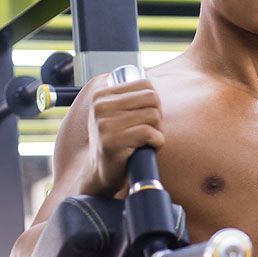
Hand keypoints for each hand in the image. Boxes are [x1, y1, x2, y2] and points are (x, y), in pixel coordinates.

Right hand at [81, 78, 164, 195]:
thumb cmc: (117, 141)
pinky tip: (147, 148)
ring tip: (146, 140)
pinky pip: (149, 132)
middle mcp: (100, 106)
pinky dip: (157, 141)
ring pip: (153, 114)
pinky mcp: (112, 142)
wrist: (101, 172)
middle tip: (149, 130)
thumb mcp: (117, 113)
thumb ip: (131, 97)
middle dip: (157, 115)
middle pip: (151, 97)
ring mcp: (104, 124)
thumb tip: (152, 86)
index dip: (153, 102)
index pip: (145, 84)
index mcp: (101, 95)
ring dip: (157, 129)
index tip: (145, 117)